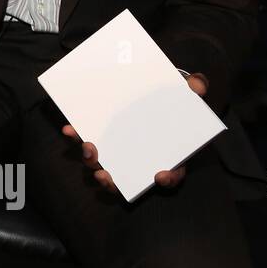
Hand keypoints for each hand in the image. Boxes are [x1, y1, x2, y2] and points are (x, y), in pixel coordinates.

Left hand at [61, 73, 206, 192]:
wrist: (149, 91)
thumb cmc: (171, 97)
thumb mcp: (186, 91)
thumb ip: (194, 87)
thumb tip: (198, 86)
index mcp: (167, 154)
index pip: (171, 175)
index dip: (168, 179)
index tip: (161, 175)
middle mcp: (140, 159)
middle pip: (128, 179)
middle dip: (113, 181)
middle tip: (104, 173)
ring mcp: (118, 152)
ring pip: (103, 167)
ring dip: (92, 162)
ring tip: (88, 149)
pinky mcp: (99, 138)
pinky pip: (86, 143)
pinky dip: (76, 138)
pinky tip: (69, 129)